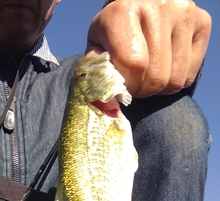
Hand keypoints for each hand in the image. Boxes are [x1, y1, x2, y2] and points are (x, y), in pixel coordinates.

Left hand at [86, 0, 211, 97]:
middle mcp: (159, 5)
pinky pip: (188, 75)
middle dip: (142, 89)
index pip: (133, 64)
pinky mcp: (202, 22)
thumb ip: (97, 68)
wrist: (138, 6)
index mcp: (125, 9)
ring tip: (148, 74)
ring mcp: (184, 12)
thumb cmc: (114, 31)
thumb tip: (106, 94)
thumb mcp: (97, 44)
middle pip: (156, 77)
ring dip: (158, 88)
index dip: (127, 85)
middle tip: (135, 81)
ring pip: (174, 80)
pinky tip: (165, 66)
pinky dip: (175, 80)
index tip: (122, 85)